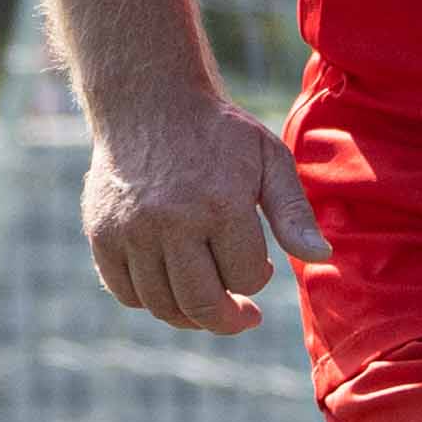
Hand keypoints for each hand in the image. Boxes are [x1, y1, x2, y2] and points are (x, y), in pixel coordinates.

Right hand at [80, 92, 330, 332]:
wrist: (148, 102)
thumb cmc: (218, 134)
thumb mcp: (269, 160)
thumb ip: (294, 212)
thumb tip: (320, 255)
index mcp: (220, 204)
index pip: (247, 278)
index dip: (259, 278)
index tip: (261, 264)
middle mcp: (171, 222)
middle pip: (202, 304)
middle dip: (229, 319)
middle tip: (244, 315)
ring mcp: (131, 231)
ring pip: (163, 305)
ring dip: (192, 315)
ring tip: (210, 302)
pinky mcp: (102, 235)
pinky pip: (126, 293)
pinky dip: (151, 301)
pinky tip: (172, 287)